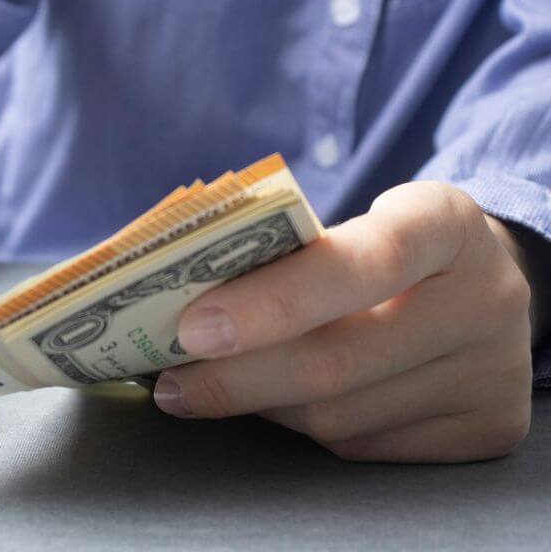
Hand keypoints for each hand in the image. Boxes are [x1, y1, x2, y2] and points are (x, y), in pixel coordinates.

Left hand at [154, 181, 533, 461]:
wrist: (488, 281)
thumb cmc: (389, 244)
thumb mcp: (357, 218)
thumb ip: (286, 251)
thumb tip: (176, 304)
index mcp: (446, 222)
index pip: (363, 262)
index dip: (273, 300)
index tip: (193, 327)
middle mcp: (486, 298)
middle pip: (339, 359)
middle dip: (237, 376)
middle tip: (171, 380)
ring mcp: (494, 371)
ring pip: (341, 415)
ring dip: (262, 405)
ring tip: (210, 387)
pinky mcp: (489, 428)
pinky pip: (363, 446)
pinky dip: (304, 427)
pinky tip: (273, 402)